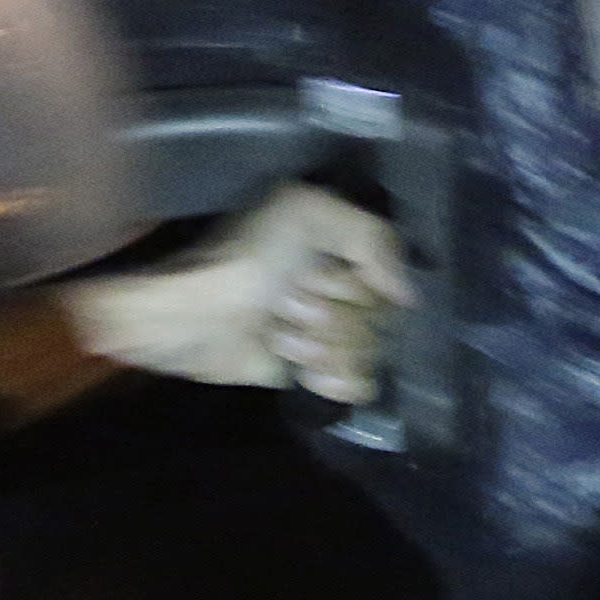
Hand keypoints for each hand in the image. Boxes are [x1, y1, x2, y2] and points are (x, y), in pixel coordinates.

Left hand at [60, 185, 414, 405]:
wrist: (191, 319)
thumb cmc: (245, 260)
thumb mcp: (305, 214)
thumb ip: (372, 237)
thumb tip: (407, 294)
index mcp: (345, 248)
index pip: (394, 277)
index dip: (358, 284)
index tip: (318, 276)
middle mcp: (346, 289)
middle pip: (384, 319)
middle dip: (335, 317)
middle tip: (290, 306)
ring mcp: (333, 334)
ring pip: (372, 354)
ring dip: (324, 347)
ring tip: (283, 335)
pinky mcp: (316, 373)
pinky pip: (361, 386)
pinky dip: (334, 379)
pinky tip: (303, 371)